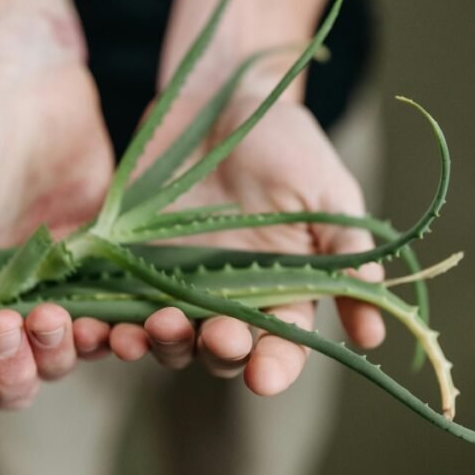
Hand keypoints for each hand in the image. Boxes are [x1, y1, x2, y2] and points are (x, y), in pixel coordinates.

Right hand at [0, 16, 115, 408]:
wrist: (23, 79)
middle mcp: (2, 303)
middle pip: (12, 374)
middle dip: (13, 367)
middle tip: (11, 325)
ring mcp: (55, 287)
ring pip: (65, 352)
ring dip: (64, 351)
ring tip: (61, 318)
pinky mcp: (102, 264)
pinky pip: (116, 312)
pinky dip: (122, 329)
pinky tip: (127, 324)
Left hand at [106, 81, 385, 395]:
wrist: (220, 97)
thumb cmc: (284, 142)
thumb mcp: (327, 192)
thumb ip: (346, 256)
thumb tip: (375, 333)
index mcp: (281, 289)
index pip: (281, 345)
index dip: (275, 367)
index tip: (265, 376)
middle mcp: (227, 297)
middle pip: (220, 351)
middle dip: (218, 351)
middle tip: (215, 335)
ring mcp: (175, 281)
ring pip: (166, 337)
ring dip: (159, 344)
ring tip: (152, 329)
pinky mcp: (130, 261)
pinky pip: (115, 304)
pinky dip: (108, 322)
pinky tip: (99, 323)